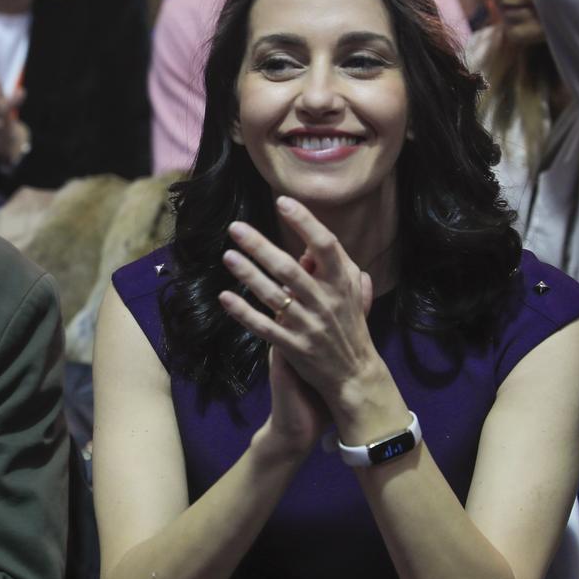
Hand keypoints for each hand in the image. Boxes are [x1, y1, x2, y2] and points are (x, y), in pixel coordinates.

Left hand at [217, 196, 385, 427]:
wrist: (354, 376)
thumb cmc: (351, 327)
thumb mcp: (353, 294)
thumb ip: (337, 268)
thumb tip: (314, 248)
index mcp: (342, 284)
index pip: (326, 246)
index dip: (305, 222)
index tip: (283, 202)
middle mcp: (326, 302)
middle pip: (289, 268)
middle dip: (261, 246)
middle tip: (236, 227)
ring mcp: (308, 325)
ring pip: (274, 296)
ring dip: (248, 274)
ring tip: (227, 256)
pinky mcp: (293, 347)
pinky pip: (264, 327)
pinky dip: (244, 312)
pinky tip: (224, 297)